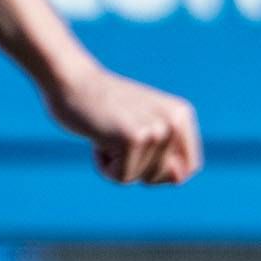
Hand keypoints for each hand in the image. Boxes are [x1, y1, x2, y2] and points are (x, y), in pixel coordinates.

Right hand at [51, 66, 202, 183]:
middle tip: (117, 135)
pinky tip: (98, 138)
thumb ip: (165, 155)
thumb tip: (179, 179)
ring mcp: (155, 129)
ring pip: (141, 178)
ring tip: (107, 134)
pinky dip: (104, 167)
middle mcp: (174, 121)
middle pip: (165, 177)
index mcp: (181, 115)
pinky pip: (122, 178)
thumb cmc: (103, 108)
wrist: (71, 81)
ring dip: (118, 165)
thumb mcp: (143, 128)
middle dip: (138, 167)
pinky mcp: (132, 139)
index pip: (189, 167)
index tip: (140, 153)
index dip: (164, 172)